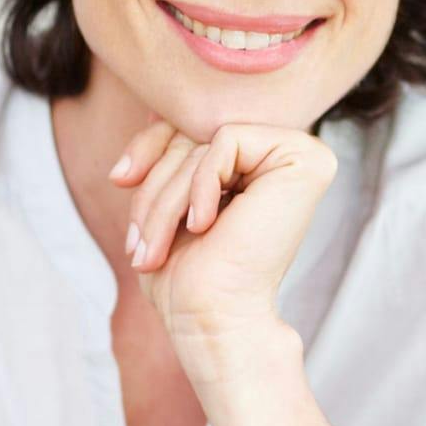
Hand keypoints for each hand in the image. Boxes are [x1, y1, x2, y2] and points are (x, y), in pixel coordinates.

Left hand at [107, 114, 337, 360]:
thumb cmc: (188, 274)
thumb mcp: (167, 198)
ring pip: (205, 139)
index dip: (148, 146)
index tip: (119, 178)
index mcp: (260, 160)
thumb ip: (171, 153)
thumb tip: (152, 105)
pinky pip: (226, 141)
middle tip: (141, 241)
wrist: (210, 320)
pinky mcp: (306, 159)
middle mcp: (287, 151)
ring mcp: (302, 153)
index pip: (192, 125)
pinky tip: (206, 226)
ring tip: (157, 247)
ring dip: (166, 196)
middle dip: (156, 184)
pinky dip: (201, 185)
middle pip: (195, 131)